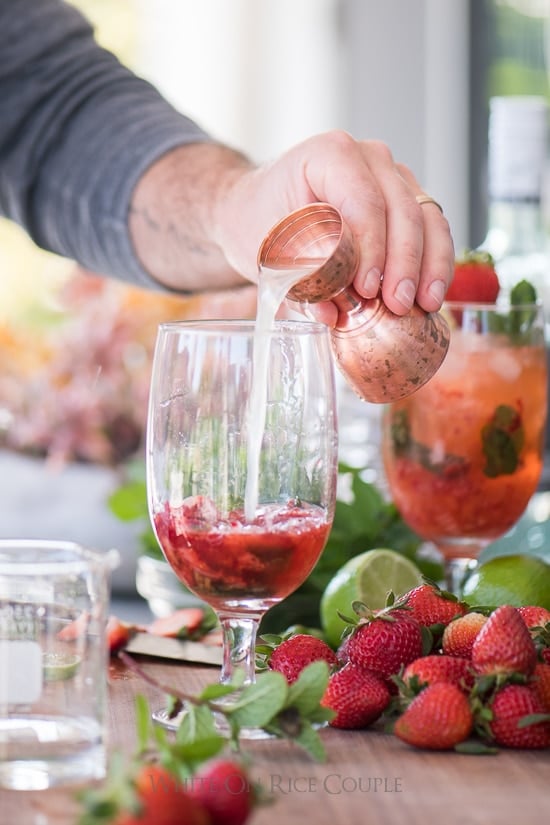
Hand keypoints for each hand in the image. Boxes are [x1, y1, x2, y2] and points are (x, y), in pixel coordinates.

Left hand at [214, 131, 453, 322]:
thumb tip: (331, 313)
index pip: (363, 201)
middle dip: (403, 262)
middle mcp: (369, 157)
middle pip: (401, 209)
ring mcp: (392, 176)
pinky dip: (434, 263)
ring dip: (429, 264)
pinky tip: (430, 296)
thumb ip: (300, 278)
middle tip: (397, 304)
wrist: (258, 208)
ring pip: (426, 217)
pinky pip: (432, 228)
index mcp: (330, 154)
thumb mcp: (268, 249)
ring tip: (423, 305)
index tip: (368, 289)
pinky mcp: (406, 200)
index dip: (371, 248)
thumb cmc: (259, 221)